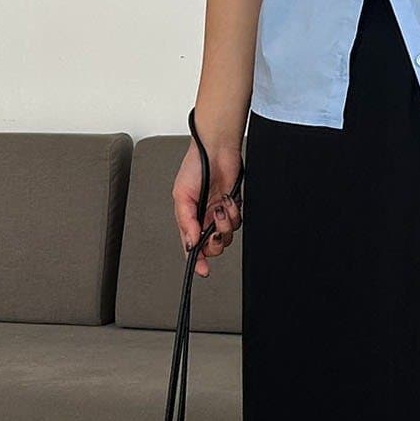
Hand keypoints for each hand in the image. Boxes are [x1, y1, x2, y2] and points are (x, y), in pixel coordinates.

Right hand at [173, 140, 242, 277]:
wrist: (216, 150)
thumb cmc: (195, 167)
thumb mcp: (181, 196)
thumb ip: (186, 222)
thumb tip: (192, 243)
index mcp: (188, 218)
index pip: (192, 246)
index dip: (197, 261)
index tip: (202, 270)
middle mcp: (204, 218)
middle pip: (212, 246)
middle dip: (215, 242)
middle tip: (214, 230)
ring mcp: (219, 213)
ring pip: (227, 235)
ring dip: (225, 223)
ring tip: (221, 207)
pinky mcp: (233, 207)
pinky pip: (238, 222)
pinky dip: (234, 212)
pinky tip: (228, 200)